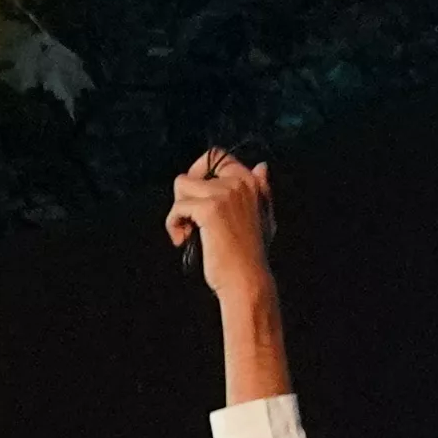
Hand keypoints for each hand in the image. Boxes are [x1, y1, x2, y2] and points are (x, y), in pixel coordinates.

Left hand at [162, 147, 275, 287]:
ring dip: (178, 213)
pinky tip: (182, 241)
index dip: (197, 174)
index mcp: (251, 182)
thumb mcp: (263, 218)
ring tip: (187, 234)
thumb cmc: (250, 255)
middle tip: (191, 223)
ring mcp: (225, 194)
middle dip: (184, 199)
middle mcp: (239, 182)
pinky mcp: (210, 209)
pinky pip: (177, 207)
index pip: (217, 156)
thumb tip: (262, 166)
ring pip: (181, 187)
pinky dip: (173, 225)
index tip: (193, 198)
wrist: (247, 280)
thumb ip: (261, 191)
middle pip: (191, 175)